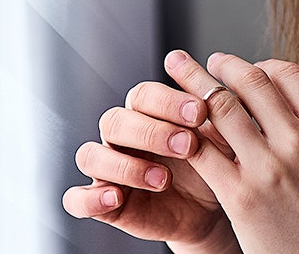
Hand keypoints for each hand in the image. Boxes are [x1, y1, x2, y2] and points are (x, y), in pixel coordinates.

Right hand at [62, 52, 238, 253]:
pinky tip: (116, 197)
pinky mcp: (102, 202)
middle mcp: (121, 135)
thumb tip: (218, 90)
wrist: (211, 208)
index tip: (200, 112)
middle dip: (151, 132)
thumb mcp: (220, 141)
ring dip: (124, 165)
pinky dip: (90, 198)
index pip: (143, 94)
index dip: (168, 101)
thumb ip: (217, 117)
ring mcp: (107, 168)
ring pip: (91, 155)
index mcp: (146, 112)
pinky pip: (77, 198)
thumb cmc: (212, 164)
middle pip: (114, 121)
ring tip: (163, 179)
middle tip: (187, 145)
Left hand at [168, 50, 298, 253]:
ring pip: (222, 107)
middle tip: (213, 61)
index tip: (250, 69)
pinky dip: (188, 134)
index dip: (263, 64)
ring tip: (188, 81)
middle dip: (227, 65)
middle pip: (253, 81)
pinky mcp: (240, 195)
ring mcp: (269, 167)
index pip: (288, 73)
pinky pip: (204, 151)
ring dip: (199, 87)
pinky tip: (180, 130)